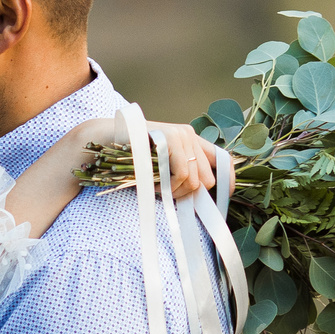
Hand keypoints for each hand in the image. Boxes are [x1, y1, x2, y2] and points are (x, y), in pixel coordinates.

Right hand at [77, 118, 218, 200]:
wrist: (106, 139)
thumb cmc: (132, 157)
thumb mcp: (162, 166)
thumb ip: (182, 174)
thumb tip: (201, 196)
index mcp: (191, 140)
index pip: (223, 160)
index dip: (228, 181)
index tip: (223, 197)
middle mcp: (190, 135)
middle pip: (208, 179)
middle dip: (189, 193)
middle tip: (168, 193)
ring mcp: (182, 136)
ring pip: (195, 181)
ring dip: (176, 192)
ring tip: (158, 187)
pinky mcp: (172, 139)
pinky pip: (182, 175)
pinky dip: (170, 187)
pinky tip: (157, 184)